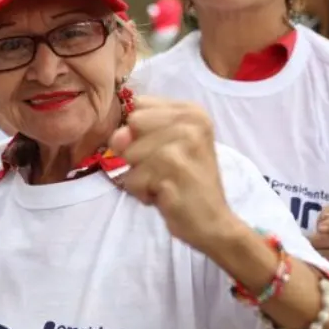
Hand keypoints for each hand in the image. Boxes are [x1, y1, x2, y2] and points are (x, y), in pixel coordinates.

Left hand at [110, 96, 239, 252]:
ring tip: (164, 183)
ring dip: (139, 176)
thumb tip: (117, 136)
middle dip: (136, 153)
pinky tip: (164, 195)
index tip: (161, 148)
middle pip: (132, 126)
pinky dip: (142, 192)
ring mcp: (184, 147)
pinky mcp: (174, 172)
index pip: (138, 105)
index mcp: (193, 112)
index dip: (138, 131)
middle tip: (163, 169)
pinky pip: (133, 179)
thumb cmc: (185, 182)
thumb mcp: (166, 146)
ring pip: (129, 154)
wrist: (212, 222)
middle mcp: (192, 124)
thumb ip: (138, 131)